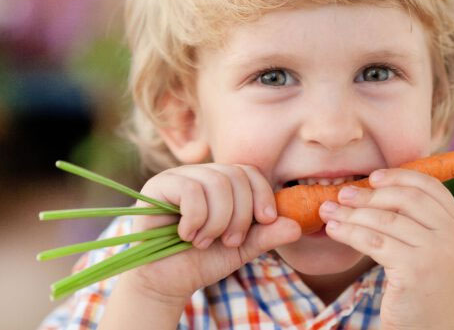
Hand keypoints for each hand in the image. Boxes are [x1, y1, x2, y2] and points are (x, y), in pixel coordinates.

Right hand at [123, 163, 301, 304]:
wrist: (167, 281)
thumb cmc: (203, 261)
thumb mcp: (242, 248)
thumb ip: (267, 235)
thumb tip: (296, 226)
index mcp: (222, 182)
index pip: (249, 171)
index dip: (262, 194)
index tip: (266, 221)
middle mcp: (201, 173)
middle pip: (236, 176)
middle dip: (240, 216)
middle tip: (229, 241)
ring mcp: (178, 176)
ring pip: (216, 183)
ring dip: (218, 221)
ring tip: (206, 242)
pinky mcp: (157, 186)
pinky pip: (191, 190)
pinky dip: (196, 219)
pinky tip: (187, 235)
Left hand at [318, 168, 453, 329]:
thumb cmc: (423, 292)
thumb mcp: (432, 252)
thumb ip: (418, 224)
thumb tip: (377, 190)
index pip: (430, 186)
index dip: (399, 176)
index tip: (372, 177)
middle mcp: (452, 236)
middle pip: (406, 198)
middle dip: (369, 194)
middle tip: (342, 194)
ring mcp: (435, 253)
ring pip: (385, 220)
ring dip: (351, 213)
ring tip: (328, 210)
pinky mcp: (414, 270)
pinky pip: (374, 242)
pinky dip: (349, 232)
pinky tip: (333, 230)